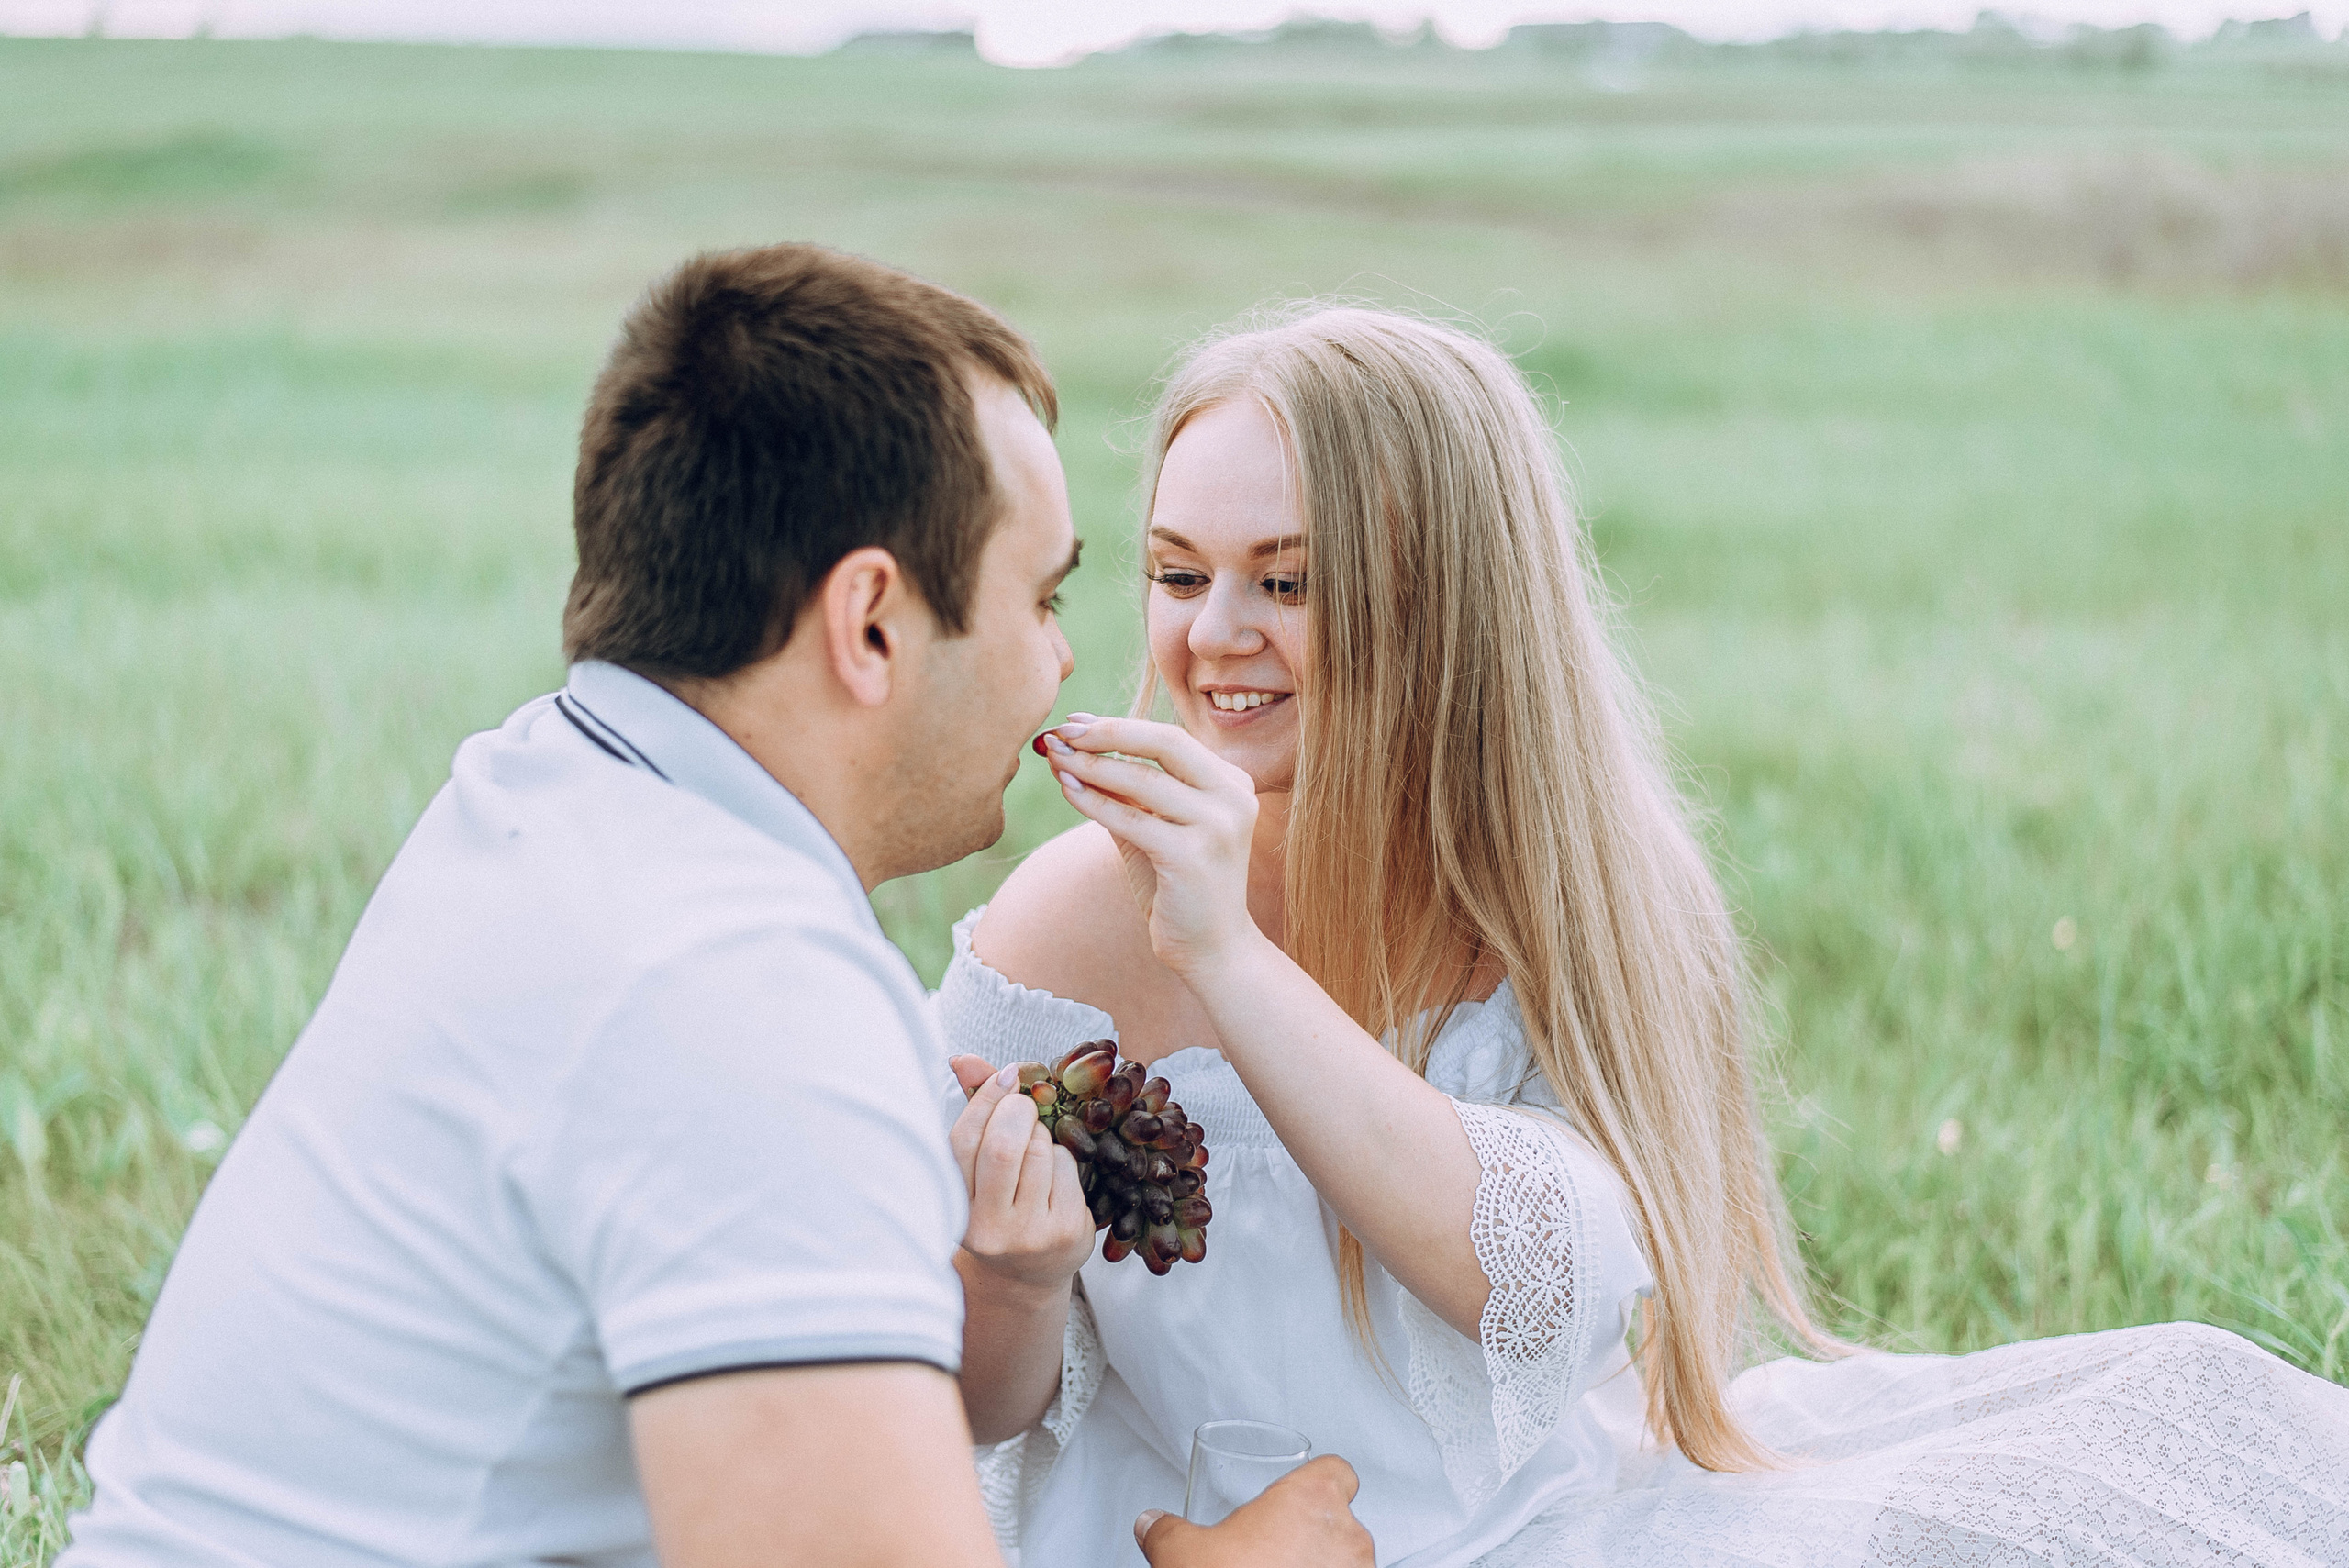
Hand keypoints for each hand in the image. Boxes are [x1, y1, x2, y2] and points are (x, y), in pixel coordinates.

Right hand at [948, 1056, 1094, 1296]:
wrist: (1027, 1277)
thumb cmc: (999, 1209)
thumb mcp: (978, 1170)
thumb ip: (975, 1112)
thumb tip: (963, 1059)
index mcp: (955, 1207)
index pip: (963, 1140)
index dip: (985, 1098)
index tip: (1007, 1076)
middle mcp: (987, 1229)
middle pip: (1003, 1146)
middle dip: (1019, 1111)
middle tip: (1026, 1105)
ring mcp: (1028, 1235)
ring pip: (1040, 1152)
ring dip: (1042, 1136)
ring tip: (1036, 1148)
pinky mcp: (1065, 1234)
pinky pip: (1066, 1168)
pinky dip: (1062, 1156)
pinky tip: (1054, 1176)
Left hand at [1037, 716, 1263, 977]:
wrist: (1213, 949)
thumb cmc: (1180, 888)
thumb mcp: (1154, 829)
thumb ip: (1124, 791)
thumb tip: (1074, 747)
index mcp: (1232, 783)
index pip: (1170, 739)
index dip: (1119, 727)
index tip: (1074, 723)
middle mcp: (1233, 797)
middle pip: (1165, 743)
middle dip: (1107, 734)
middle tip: (1062, 732)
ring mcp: (1218, 826)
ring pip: (1144, 780)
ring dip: (1092, 766)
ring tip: (1055, 758)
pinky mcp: (1193, 857)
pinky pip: (1132, 819)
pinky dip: (1094, 802)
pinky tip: (1067, 790)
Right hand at [1135, 1456, 1372, 1567]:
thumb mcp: (1183, 1555)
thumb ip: (1166, 1531)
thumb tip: (1151, 1524)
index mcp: (1311, 1500)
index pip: (1337, 1472)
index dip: (1317, 1481)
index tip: (1296, 1495)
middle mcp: (1347, 1535)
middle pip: (1338, 1519)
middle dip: (1307, 1534)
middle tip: (1270, 1551)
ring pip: (1343, 1558)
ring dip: (1318, 1565)